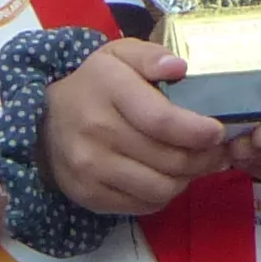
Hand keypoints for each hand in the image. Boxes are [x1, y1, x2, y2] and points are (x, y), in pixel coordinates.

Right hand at [42, 40, 229, 216]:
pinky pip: (145, 205)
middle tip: (214, 151)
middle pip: (170, 159)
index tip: (217, 132)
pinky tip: (164, 177)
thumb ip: (150, 56)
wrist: (43, 124)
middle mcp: (95, 131)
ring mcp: (90, 167)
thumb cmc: (94, 86)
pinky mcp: (90, 195)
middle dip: (203, 158)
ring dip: (186, 179)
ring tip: (191, 165)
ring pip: (162, 187)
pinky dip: (163, 194)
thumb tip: (179, 68)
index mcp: (107, 90)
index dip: (198, 131)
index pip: (162, 120)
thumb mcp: (118, 56)